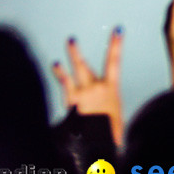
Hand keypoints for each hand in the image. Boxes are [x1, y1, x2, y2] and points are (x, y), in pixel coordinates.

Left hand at [51, 28, 124, 145]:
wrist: (103, 143)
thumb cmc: (110, 132)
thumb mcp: (114, 117)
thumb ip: (106, 106)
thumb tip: (101, 106)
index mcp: (111, 90)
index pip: (114, 62)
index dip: (116, 44)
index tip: (118, 30)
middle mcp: (97, 87)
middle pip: (85, 66)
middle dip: (77, 53)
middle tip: (71, 39)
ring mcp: (83, 92)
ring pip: (74, 71)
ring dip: (69, 58)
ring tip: (63, 48)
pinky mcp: (72, 100)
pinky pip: (65, 83)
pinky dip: (60, 73)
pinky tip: (55, 64)